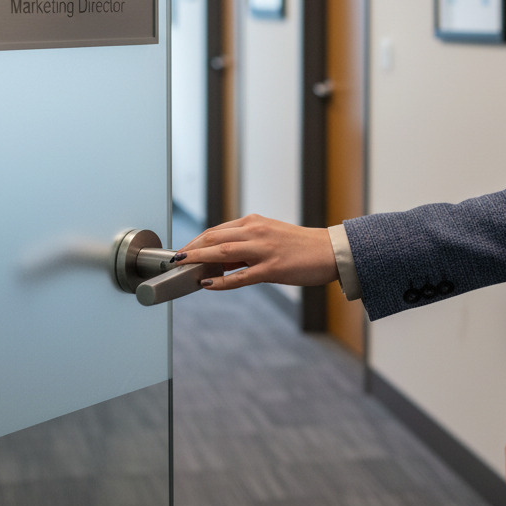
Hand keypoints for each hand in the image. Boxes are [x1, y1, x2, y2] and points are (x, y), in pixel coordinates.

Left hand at [174, 214, 338, 289]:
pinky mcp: (272, 268)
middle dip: (191, 249)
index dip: (196, 241)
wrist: (330, 251)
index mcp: (254, 222)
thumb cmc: (301, 247)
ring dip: (199, 259)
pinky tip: (208, 283)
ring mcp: (264, 250)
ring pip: (223, 252)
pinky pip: (241, 276)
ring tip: (183, 268)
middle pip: (214, 237)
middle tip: (175, 260)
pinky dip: (222, 280)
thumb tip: (220, 260)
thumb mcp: (270, 236)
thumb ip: (246, 245)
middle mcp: (256, 232)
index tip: (183, 251)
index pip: (216, 229)